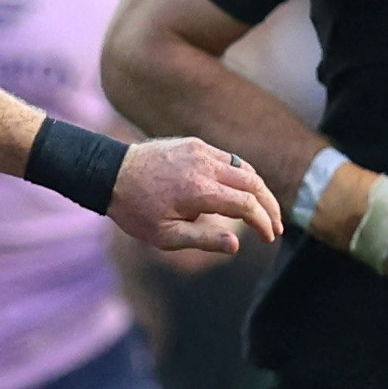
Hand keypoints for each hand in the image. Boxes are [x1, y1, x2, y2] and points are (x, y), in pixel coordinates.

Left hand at [110, 137, 282, 255]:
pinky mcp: (195, 144)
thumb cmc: (136, 210)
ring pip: (244, 168)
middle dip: (270, 207)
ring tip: (264, 211)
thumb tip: (237, 244)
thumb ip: (204, 240)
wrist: (110, 173)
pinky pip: (228, 159)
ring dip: (259, 190)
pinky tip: (243, 191)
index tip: (269, 238)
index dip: (263, 222)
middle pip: (254, 184)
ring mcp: (201, 151)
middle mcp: (205, 166)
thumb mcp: (165, 236)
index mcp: (199, 191)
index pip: (246, 205)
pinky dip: (242, 175)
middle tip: (277, 226)